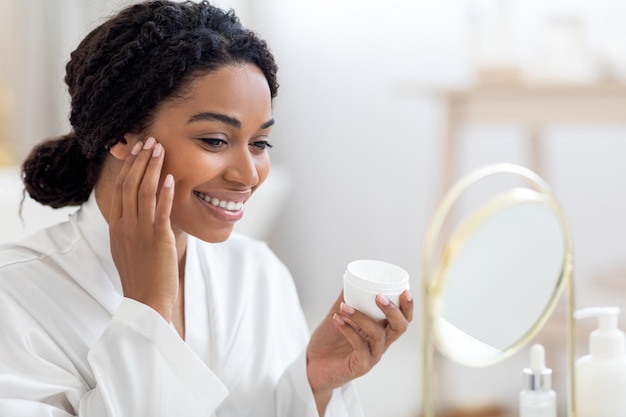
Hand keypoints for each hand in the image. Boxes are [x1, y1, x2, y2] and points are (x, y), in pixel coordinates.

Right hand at [109, 137, 177, 321]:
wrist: (145, 302)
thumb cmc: (141, 276)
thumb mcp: (128, 248)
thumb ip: (132, 227)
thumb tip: (140, 212)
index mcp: (117, 226)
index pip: (120, 189)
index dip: (129, 167)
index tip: (137, 150)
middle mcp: (125, 225)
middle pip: (130, 184)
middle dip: (140, 160)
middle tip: (150, 140)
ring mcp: (140, 231)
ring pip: (143, 192)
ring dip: (152, 168)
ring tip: (160, 149)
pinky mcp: (157, 239)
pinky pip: (161, 211)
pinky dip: (165, 192)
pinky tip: (171, 177)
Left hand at [306, 290, 412, 413]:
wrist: (312, 367)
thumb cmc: (328, 342)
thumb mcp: (338, 316)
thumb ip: (346, 301)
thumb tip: (350, 280)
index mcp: (380, 331)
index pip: (402, 319)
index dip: (407, 306)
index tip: (404, 290)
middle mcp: (380, 344)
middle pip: (400, 328)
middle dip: (393, 310)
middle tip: (379, 296)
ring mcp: (372, 356)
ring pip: (378, 335)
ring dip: (361, 317)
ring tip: (343, 306)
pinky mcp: (361, 366)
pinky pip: (360, 346)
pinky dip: (349, 330)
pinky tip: (337, 319)